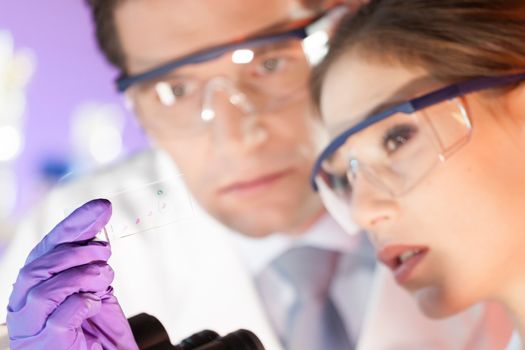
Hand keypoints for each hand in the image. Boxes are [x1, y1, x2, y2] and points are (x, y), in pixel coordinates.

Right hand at [6, 199, 137, 349]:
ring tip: (104, 281)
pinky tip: (95, 303)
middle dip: (78, 251)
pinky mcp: (46, 347)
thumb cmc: (96, 333)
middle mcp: (23, 308)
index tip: (102, 207)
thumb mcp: (96, 289)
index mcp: (32, 289)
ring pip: (44, 288)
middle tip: (105, 253)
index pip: (46, 249)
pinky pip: (60, 317)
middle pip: (39, 265)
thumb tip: (98, 225)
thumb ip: (91, 262)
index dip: (73, 225)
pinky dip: (83, 303)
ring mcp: (31, 330)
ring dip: (83, 276)